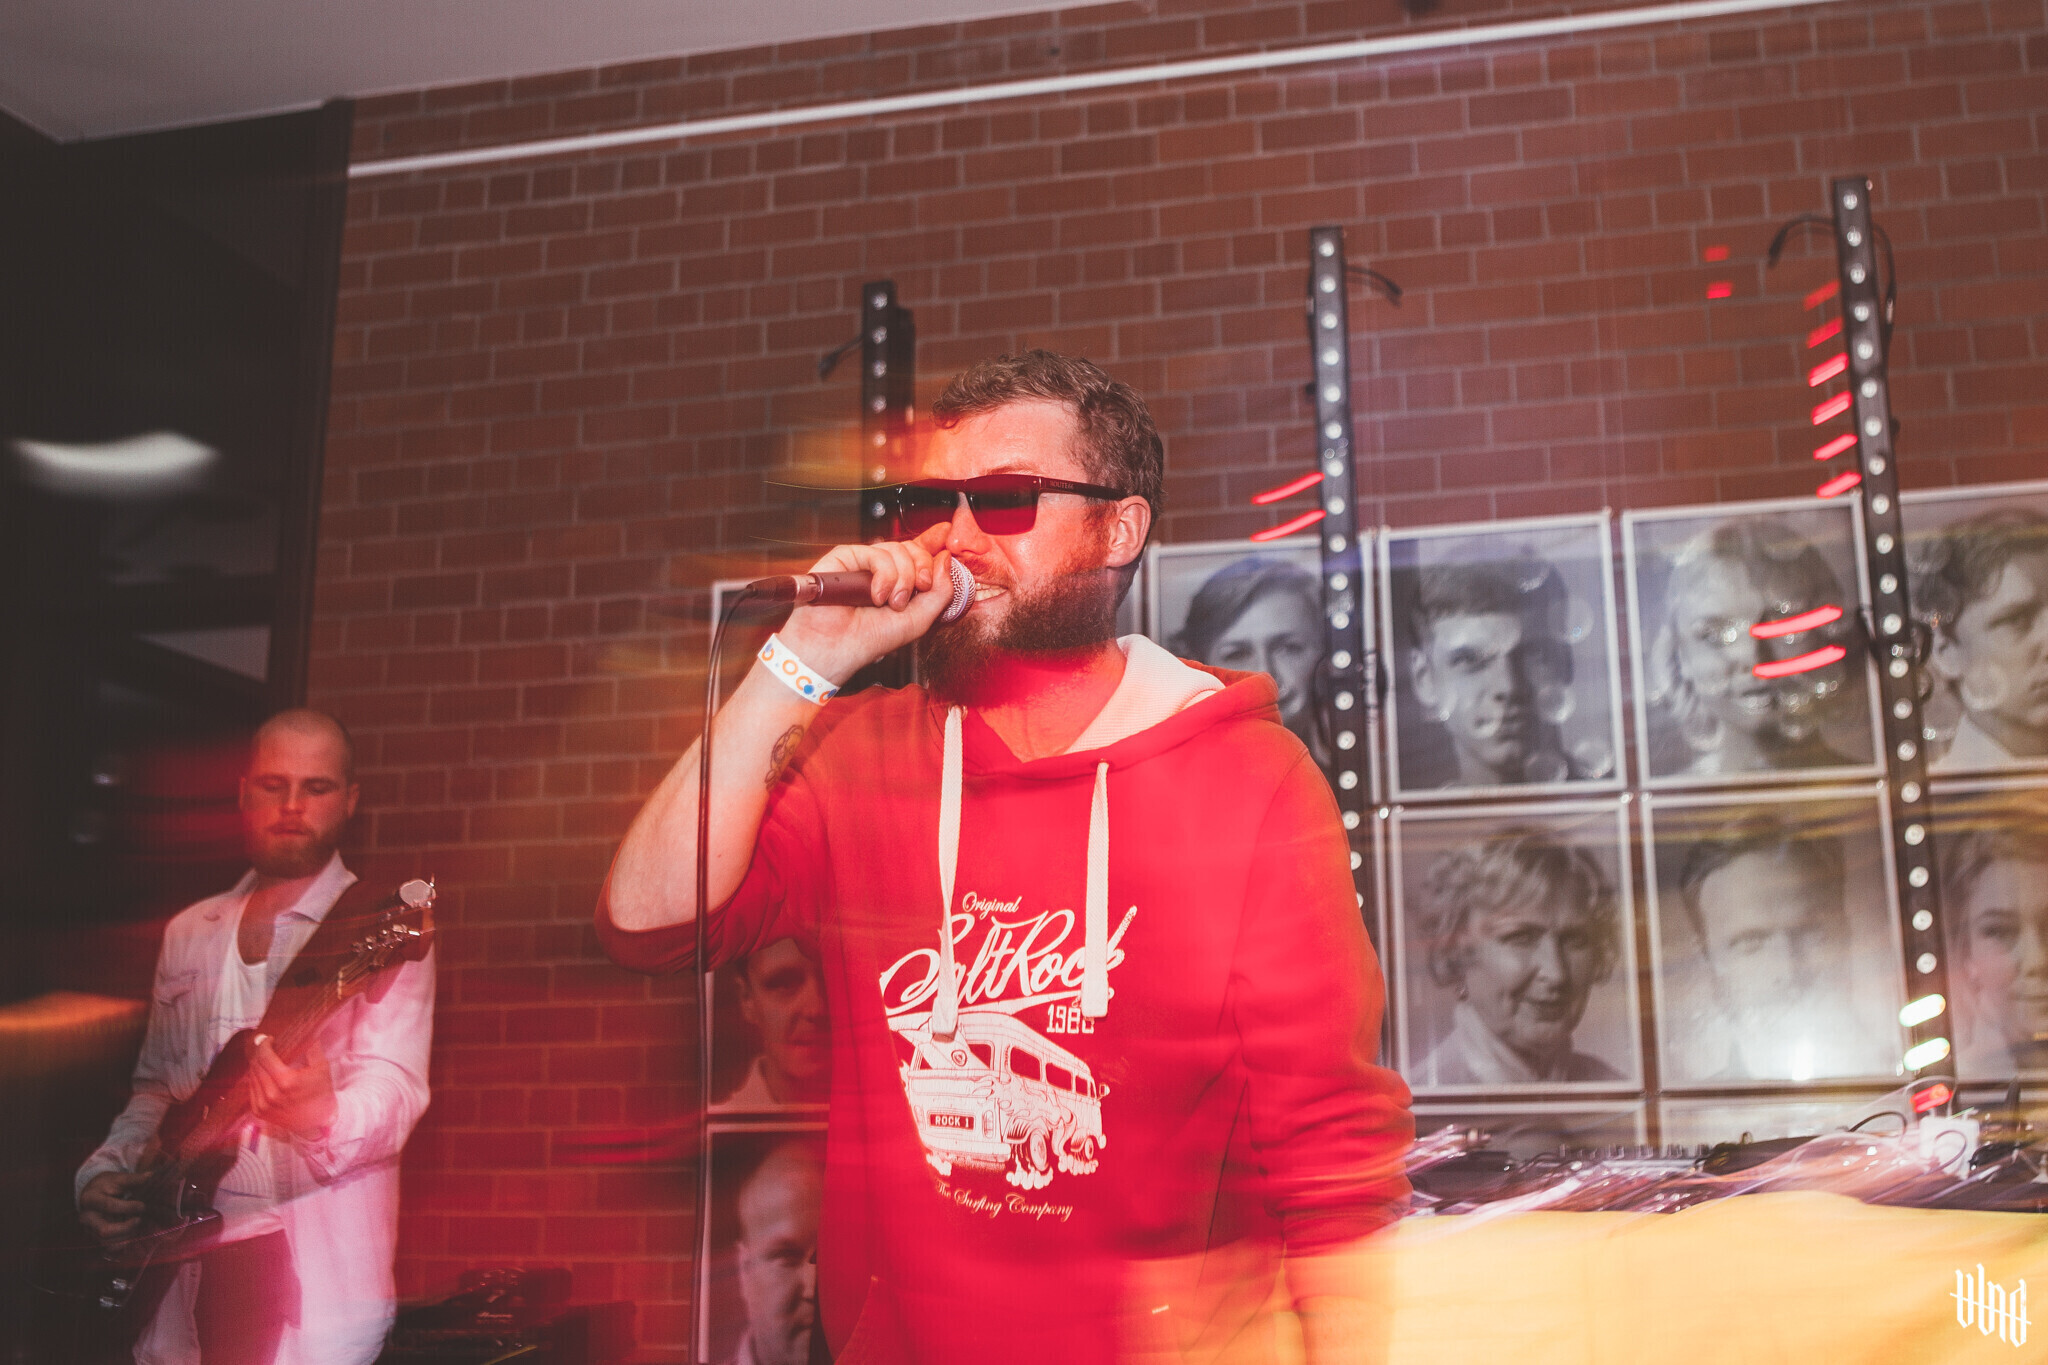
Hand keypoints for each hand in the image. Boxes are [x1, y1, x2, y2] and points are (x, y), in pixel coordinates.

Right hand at [79, 1169, 150, 1243]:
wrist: (91, 1193)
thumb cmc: (106, 1185)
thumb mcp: (117, 1179)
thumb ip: (133, 1179)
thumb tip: (151, 1176)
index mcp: (90, 1199)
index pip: (109, 1206)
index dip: (128, 1207)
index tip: (142, 1205)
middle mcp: (86, 1218)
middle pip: (105, 1231)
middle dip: (127, 1227)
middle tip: (139, 1219)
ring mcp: (89, 1230)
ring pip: (107, 1243)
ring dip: (126, 1236)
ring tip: (135, 1224)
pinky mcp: (94, 1238)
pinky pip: (107, 1248)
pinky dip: (122, 1244)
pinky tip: (132, 1234)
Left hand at [248, 1036, 337, 1142]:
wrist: (316, 1123)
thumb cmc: (321, 1094)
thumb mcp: (322, 1068)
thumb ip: (311, 1047)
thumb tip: (304, 1030)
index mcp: (286, 1081)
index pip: (265, 1056)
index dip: (265, 1044)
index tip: (270, 1039)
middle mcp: (271, 1094)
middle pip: (256, 1065)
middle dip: (260, 1053)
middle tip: (268, 1046)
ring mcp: (262, 1105)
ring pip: (251, 1076)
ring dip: (257, 1065)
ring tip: (266, 1059)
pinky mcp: (258, 1111)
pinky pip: (251, 1088)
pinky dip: (256, 1078)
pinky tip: (264, 1074)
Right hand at [775, 523, 958, 683]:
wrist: (836, 648)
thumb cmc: (870, 639)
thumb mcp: (919, 620)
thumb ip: (940, 591)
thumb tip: (946, 557)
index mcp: (900, 583)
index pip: (919, 554)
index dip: (933, 541)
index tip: (946, 532)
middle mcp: (882, 570)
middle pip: (913, 549)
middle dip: (924, 568)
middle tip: (922, 587)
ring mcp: (864, 562)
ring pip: (898, 550)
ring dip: (903, 578)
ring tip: (892, 603)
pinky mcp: (846, 557)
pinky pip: (877, 553)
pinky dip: (884, 575)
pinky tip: (877, 595)